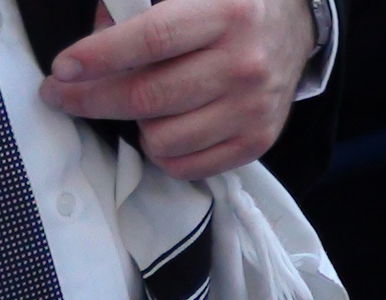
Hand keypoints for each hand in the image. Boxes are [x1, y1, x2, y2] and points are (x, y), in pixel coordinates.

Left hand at [38, 0, 317, 179]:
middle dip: (91, 99)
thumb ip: (137, 6)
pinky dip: (164, 154)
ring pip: (164, 139)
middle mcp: (244, 64)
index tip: (63, 69)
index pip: (152, 39)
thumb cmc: (229, 6)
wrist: (292, 29)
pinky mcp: (258, 140)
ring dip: (136, 126)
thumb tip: (95, 47)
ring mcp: (253, 108)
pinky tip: (163, 129)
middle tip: (61, 95)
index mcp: (227, 14)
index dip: (101, 56)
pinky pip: (190, 167)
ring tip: (138, 107)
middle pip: (150, 97)